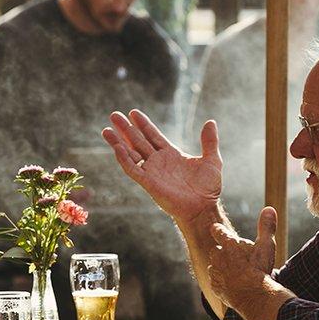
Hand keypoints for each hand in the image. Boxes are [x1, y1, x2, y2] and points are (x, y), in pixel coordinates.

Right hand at [102, 109, 222, 222]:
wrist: (202, 207)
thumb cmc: (208, 188)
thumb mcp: (212, 160)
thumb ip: (209, 141)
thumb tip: (210, 122)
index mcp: (171, 155)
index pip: (153, 135)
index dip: (143, 124)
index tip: (133, 112)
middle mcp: (158, 162)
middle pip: (138, 141)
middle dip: (126, 128)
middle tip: (114, 115)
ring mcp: (152, 172)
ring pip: (131, 153)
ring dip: (118, 142)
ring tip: (106, 130)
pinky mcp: (148, 182)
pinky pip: (132, 169)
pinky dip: (124, 158)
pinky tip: (117, 147)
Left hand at [208, 207, 277, 308]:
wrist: (253, 296)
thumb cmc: (260, 269)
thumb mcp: (266, 246)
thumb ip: (266, 227)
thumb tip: (269, 208)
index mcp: (229, 244)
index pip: (218, 231)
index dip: (218, 229)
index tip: (216, 228)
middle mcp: (218, 256)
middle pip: (215, 250)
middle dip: (222, 252)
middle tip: (234, 257)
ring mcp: (215, 272)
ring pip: (215, 266)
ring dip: (221, 268)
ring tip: (235, 272)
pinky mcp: (214, 286)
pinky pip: (216, 281)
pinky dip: (222, 282)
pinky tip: (232, 284)